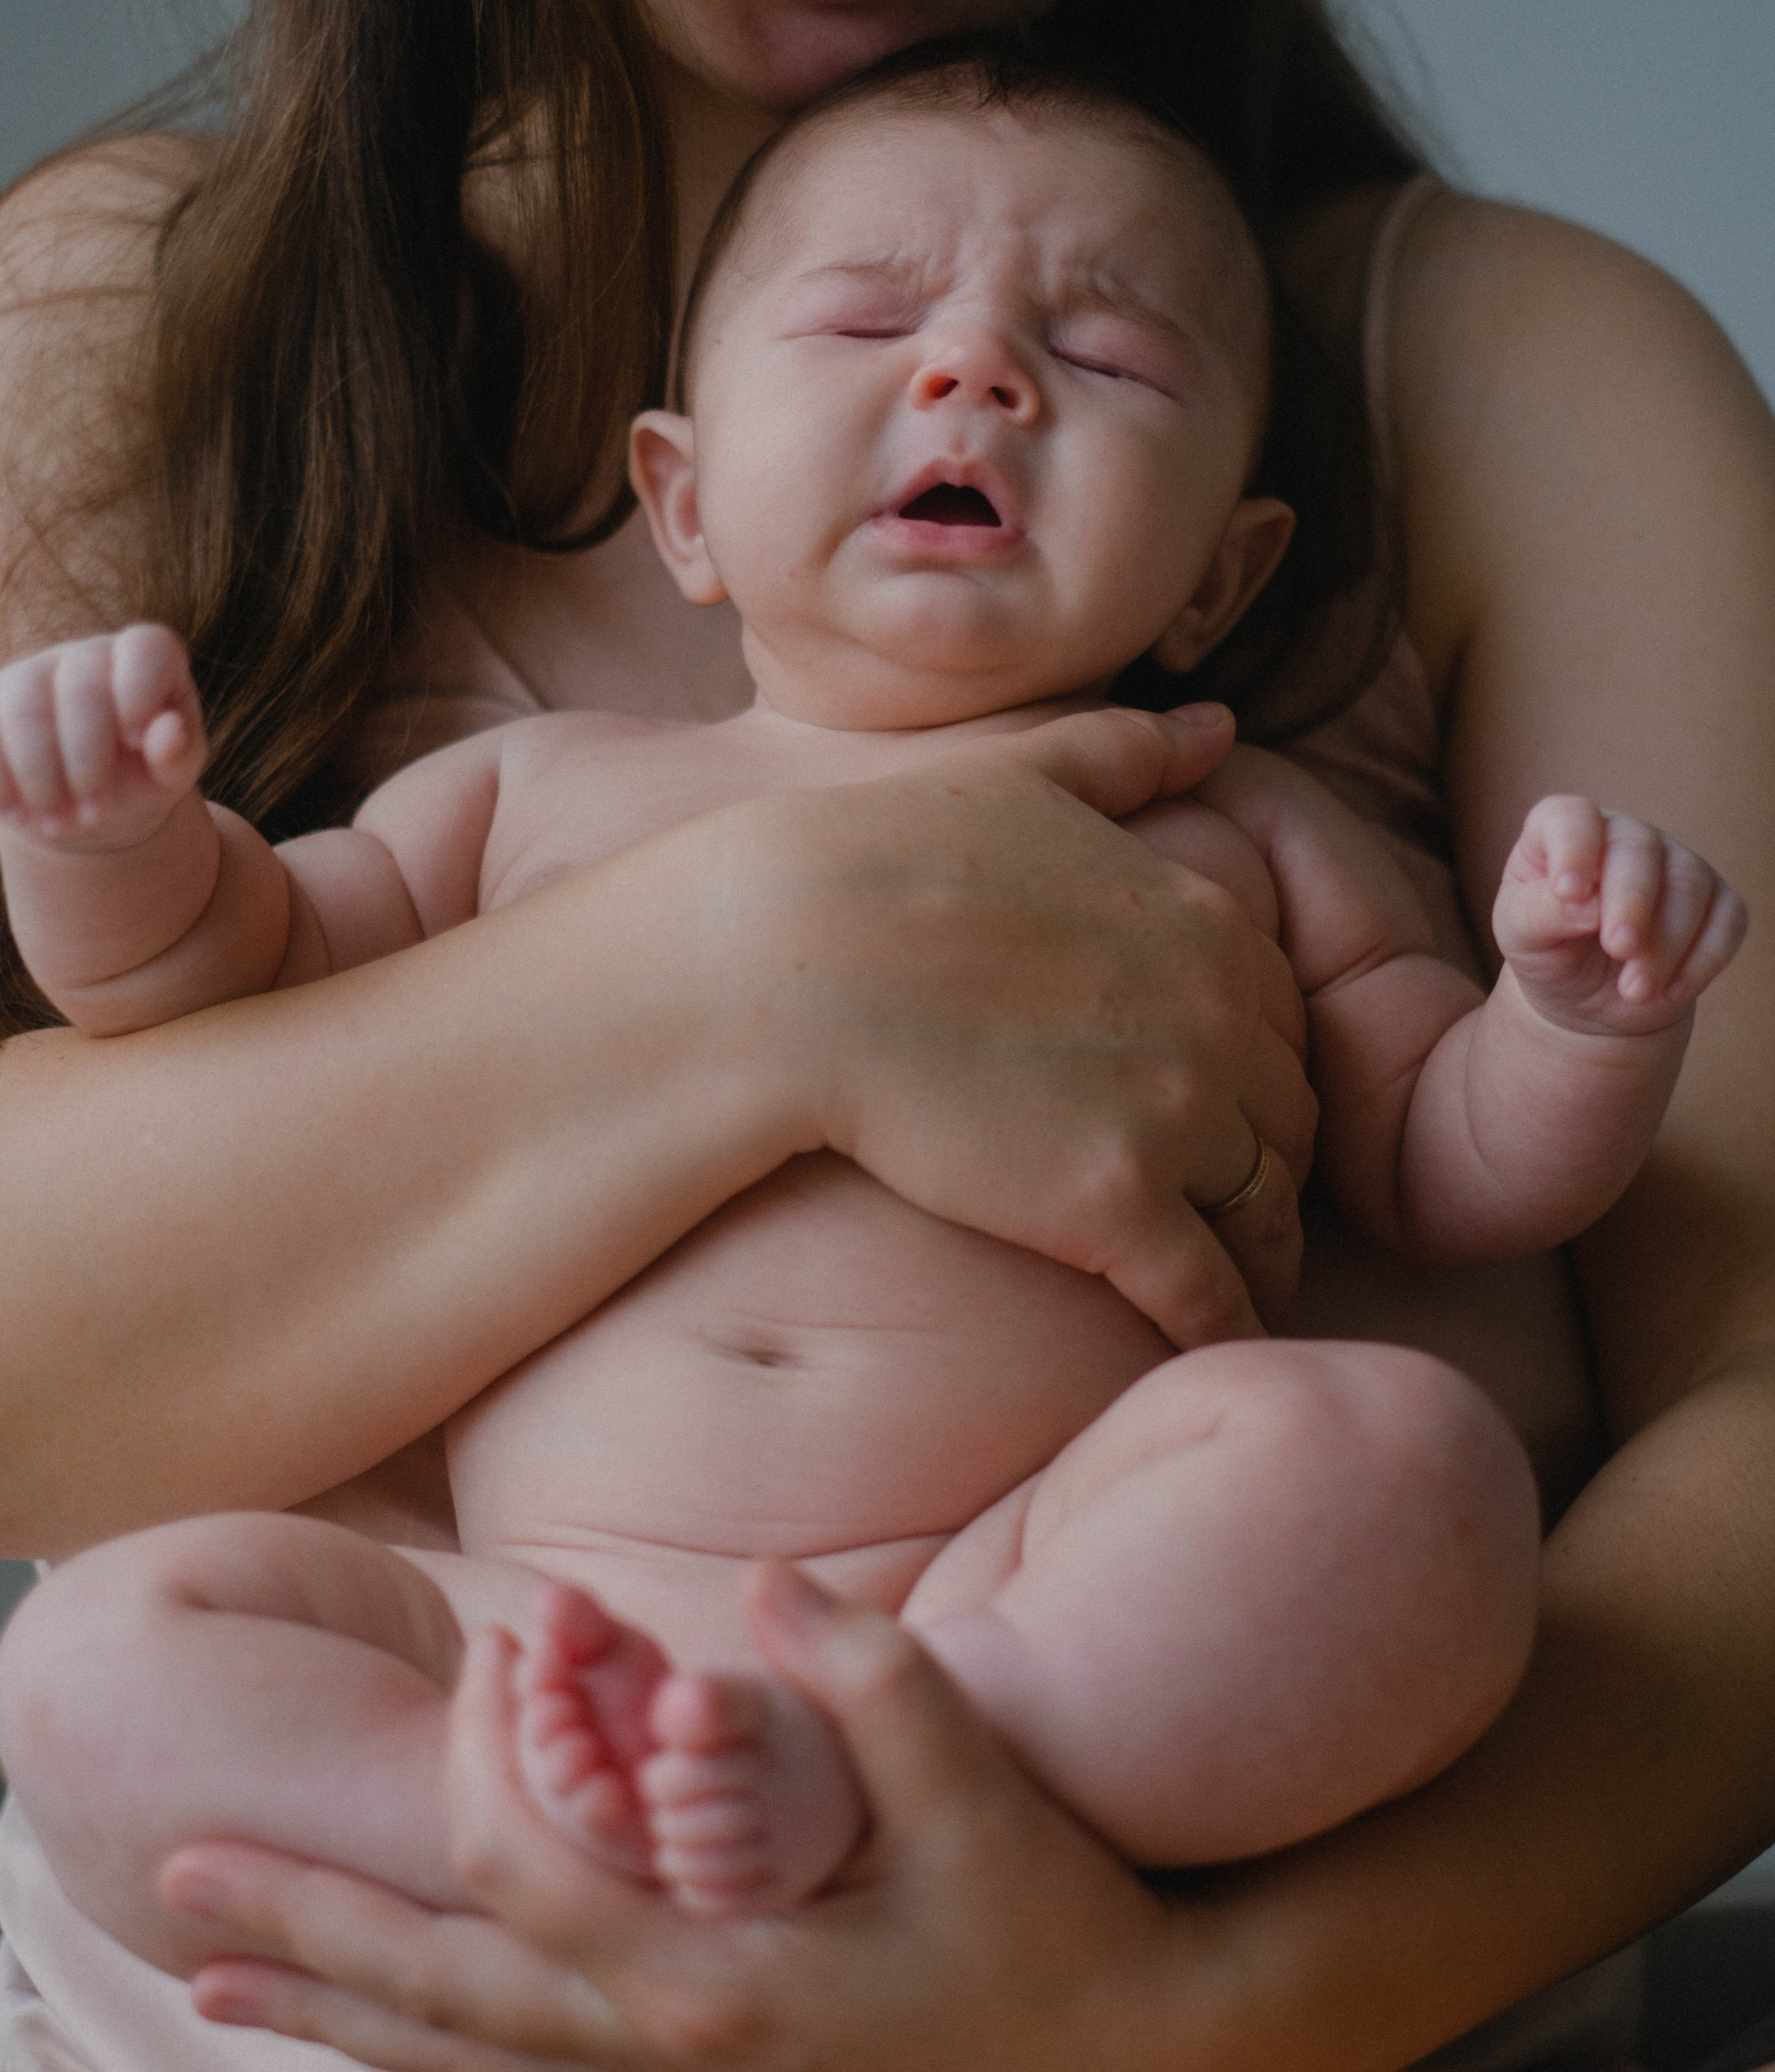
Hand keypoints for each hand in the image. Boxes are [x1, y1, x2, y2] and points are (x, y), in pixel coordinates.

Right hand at [0, 622, 205, 850]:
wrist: (88, 802)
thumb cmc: (144, 775)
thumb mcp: (173, 772)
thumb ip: (178, 753)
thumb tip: (168, 732)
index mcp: (144, 661)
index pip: (145, 649)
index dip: (139, 690)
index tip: (135, 740)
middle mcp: (84, 657)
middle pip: (79, 691)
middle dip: (87, 763)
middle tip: (94, 814)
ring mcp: (28, 675)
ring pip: (23, 712)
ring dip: (40, 779)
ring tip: (60, 824)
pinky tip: (18, 815)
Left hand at [162, 1569, 1213, 2071]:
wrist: (1131, 2070)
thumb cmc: (1056, 1922)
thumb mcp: (983, 1795)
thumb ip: (875, 1680)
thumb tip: (765, 1577)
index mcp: (721, 1983)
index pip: (529, 1876)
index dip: (483, 1756)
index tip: (479, 1646)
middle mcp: (672, 2057)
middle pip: (442, 1994)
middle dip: (309, 1934)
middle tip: (173, 1885)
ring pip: (465, 2056)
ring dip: (341, 2006)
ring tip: (217, 1978)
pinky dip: (431, 2048)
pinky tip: (387, 2030)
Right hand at [745, 702, 1313, 1335]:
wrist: (782, 958)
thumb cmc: (877, 856)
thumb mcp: (1014, 772)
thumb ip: (1125, 753)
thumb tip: (1219, 727)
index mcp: (1203, 918)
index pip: (1283, 1012)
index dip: (1258, 1063)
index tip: (1227, 1100)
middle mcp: (1215, 1015)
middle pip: (1289, 1115)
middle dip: (1272, 1160)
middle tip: (1236, 1204)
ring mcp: (1174, 1114)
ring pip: (1267, 1208)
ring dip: (1262, 1250)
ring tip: (1236, 1282)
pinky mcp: (1115, 1208)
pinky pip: (1209, 1291)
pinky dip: (1222, 1322)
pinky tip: (1208, 1344)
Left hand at [1493, 794, 1746, 1034]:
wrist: (1587, 999)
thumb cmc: (1547, 952)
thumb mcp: (1521, 937)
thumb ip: (1539, 913)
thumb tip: (1584, 904)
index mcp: (1564, 832)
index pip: (1571, 817)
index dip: (1573, 848)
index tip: (1569, 893)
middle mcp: (1624, 837)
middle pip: (1639, 849)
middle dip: (1631, 902)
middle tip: (1618, 949)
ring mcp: (1676, 866)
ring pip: (1689, 886)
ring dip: (1665, 944)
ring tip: (1634, 991)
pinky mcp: (1716, 905)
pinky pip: (1726, 922)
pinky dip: (1701, 961)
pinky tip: (1669, 992)